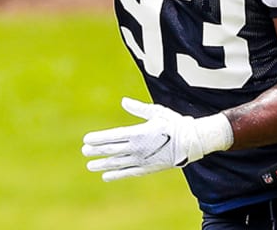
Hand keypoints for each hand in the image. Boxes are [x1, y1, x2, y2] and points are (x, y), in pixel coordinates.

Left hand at [82, 97, 232, 181]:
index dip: (98, 139)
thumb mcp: (157, 112)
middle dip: (97, 151)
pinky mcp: (148, 168)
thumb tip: (124, 101)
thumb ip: (138, 109)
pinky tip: (106, 176)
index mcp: (138, 132)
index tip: (87, 140)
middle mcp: (137, 148)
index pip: (112, 137)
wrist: (192, 142)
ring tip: (91, 166)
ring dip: (103, 165)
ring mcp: (142, 160)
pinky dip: (116, 175)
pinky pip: (128, 173)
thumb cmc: (175, 123)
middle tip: (84, 152)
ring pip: (117, 163)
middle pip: (111, 150)